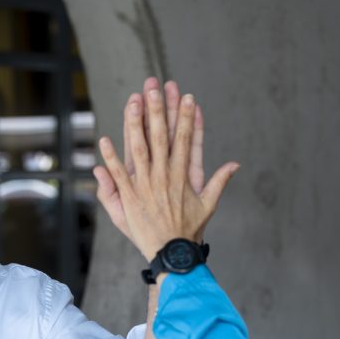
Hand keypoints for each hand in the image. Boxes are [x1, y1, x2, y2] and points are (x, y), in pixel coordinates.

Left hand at [93, 77, 239, 260]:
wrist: (172, 252)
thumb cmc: (190, 229)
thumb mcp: (209, 205)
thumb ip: (220, 181)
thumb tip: (234, 163)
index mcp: (182, 175)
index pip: (184, 139)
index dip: (185, 117)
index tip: (186, 96)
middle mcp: (163, 176)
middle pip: (160, 136)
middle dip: (158, 109)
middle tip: (156, 86)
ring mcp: (145, 186)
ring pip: (139, 149)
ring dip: (135, 124)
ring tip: (133, 101)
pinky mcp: (130, 198)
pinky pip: (118, 175)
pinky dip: (111, 158)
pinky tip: (105, 140)